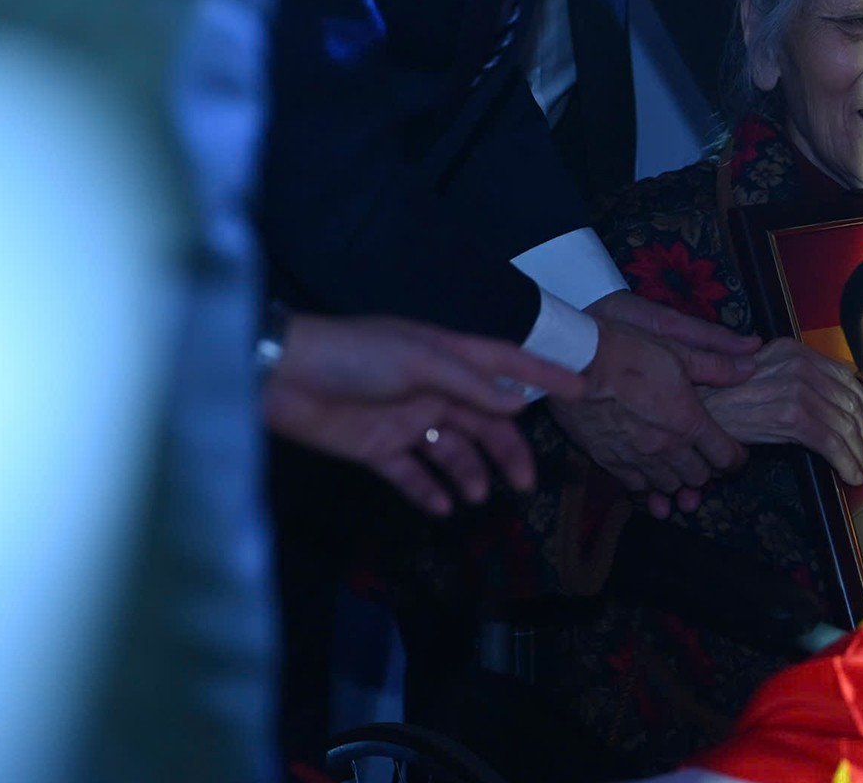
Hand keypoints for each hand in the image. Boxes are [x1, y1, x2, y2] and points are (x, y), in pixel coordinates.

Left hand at [261, 314, 586, 515]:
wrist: (280, 378)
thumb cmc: (354, 355)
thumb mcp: (418, 359)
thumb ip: (469, 382)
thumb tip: (518, 401)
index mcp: (447, 356)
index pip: (507, 364)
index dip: (544, 374)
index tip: (582, 388)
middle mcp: (434, 388)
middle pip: (485, 421)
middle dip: (508, 450)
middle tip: (525, 483)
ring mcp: (407, 420)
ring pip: (454, 450)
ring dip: (470, 473)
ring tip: (477, 497)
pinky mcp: (378, 450)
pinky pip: (414, 474)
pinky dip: (431, 490)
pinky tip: (445, 507)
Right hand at [547, 294, 759, 518]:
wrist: (576, 364)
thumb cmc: (630, 352)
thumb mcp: (678, 350)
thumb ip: (717, 364)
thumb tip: (750, 365)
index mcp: (689, 422)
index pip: (725, 456)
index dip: (735, 458)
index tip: (735, 454)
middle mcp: (666, 448)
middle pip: (698, 476)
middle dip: (707, 471)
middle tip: (705, 461)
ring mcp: (637, 459)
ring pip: (669, 486)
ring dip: (678, 483)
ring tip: (681, 477)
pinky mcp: (610, 462)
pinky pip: (636, 488)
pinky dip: (648, 489)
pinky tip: (650, 485)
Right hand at [702, 338, 862, 483]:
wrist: (692, 412)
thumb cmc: (724, 402)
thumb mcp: (764, 380)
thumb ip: (801, 383)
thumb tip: (847, 405)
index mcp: (793, 350)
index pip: (844, 377)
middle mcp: (798, 363)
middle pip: (849, 400)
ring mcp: (795, 387)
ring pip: (844, 423)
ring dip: (858, 452)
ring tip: (860, 469)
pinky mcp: (790, 414)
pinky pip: (831, 441)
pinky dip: (846, 461)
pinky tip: (848, 474)